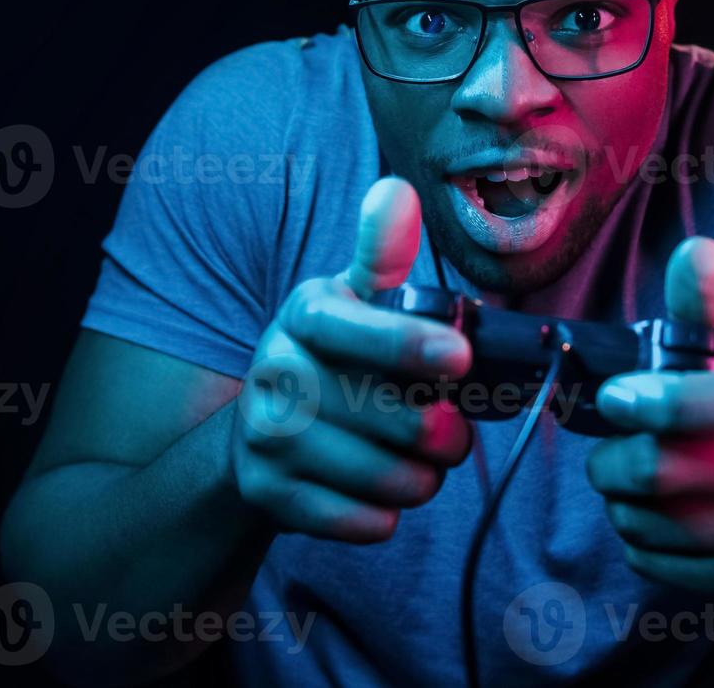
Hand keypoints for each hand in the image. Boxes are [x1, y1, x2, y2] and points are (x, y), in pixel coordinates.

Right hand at [232, 177, 473, 542]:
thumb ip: (381, 253)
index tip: (459, 358)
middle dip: (446, 435)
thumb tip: (397, 191)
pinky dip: (385, 515)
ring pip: (387, 478)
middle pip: (395, 421)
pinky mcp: (268, 496)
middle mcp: (276, 372)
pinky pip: (361, 522)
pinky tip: (378, 494)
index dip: (411, 346)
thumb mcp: (351, 300)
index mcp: (305, 316)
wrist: (255, 433)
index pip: (357, 331)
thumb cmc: (330, 357)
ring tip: (418, 463)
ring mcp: (266, 438)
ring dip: (422, 479)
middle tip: (453, 432)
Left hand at [585, 237, 713, 594]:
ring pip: (652, 519)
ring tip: (631, 484)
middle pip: (665, 469)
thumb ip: (701, 307)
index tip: (614, 398)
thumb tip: (696, 251)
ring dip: (621, 503)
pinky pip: (657, 561)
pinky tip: (651, 517)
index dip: (654, 404)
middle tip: (607, 452)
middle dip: (612, 460)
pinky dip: (637, 541)